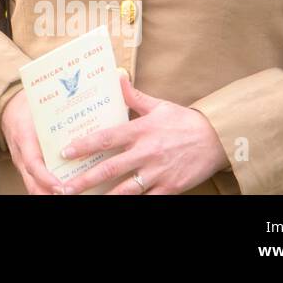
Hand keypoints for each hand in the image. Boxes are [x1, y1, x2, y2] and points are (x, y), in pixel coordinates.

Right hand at [1, 88, 65, 193]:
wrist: (8, 110)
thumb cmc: (28, 108)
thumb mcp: (39, 109)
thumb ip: (58, 116)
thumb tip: (85, 119)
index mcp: (24, 138)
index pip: (32, 164)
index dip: (45, 178)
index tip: (60, 187)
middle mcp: (21, 155)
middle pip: (32, 183)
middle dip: (48, 193)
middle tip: (68, 194)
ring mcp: (22, 163)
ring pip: (33, 186)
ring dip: (49, 193)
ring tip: (70, 193)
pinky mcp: (26, 167)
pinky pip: (35, 183)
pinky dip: (48, 190)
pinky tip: (65, 190)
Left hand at [56, 73, 229, 194]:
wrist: (218, 139)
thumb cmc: (184, 121)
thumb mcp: (159, 105)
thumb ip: (134, 96)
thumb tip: (117, 77)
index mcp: (140, 131)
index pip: (106, 138)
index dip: (84, 146)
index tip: (65, 152)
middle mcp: (146, 153)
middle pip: (110, 168)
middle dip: (85, 179)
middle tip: (64, 187)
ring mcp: (158, 172)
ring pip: (125, 189)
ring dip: (104, 196)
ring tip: (83, 200)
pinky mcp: (170, 187)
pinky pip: (148, 199)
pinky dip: (132, 203)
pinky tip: (115, 205)